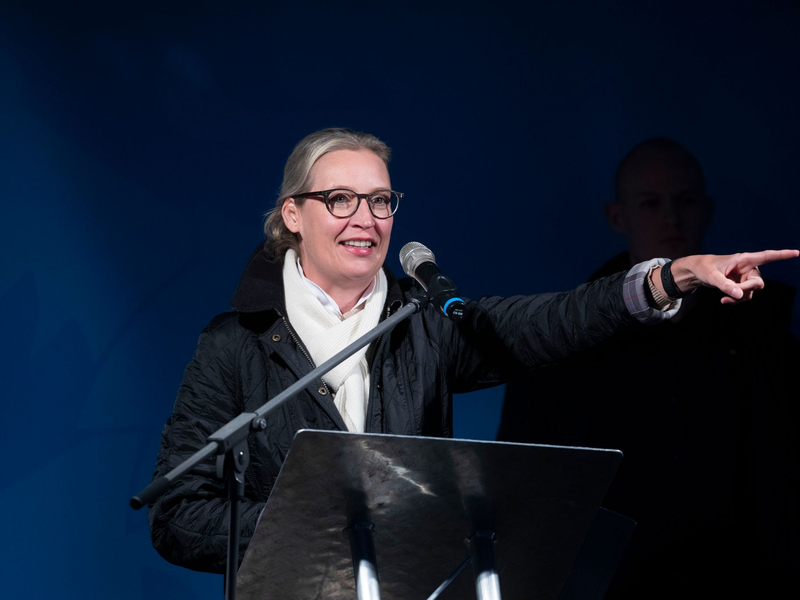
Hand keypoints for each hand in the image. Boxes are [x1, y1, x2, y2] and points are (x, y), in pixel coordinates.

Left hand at [666, 249, 798, 303]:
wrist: (698, 272)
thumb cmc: (705, 268)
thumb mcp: (711, 276)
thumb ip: (724, 285)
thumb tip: (738, 295)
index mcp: (744, 259)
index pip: (767, 256)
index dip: (782, 255)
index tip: (796, 253)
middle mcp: (748, 268)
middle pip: (758, 283)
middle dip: (746, 290)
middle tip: (732, 293)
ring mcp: (745, 278)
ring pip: (751, 292)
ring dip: (739, 298)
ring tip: (724, 298)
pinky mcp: (741, 286)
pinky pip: (744, 296)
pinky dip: (735, 300)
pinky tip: (724, 301)